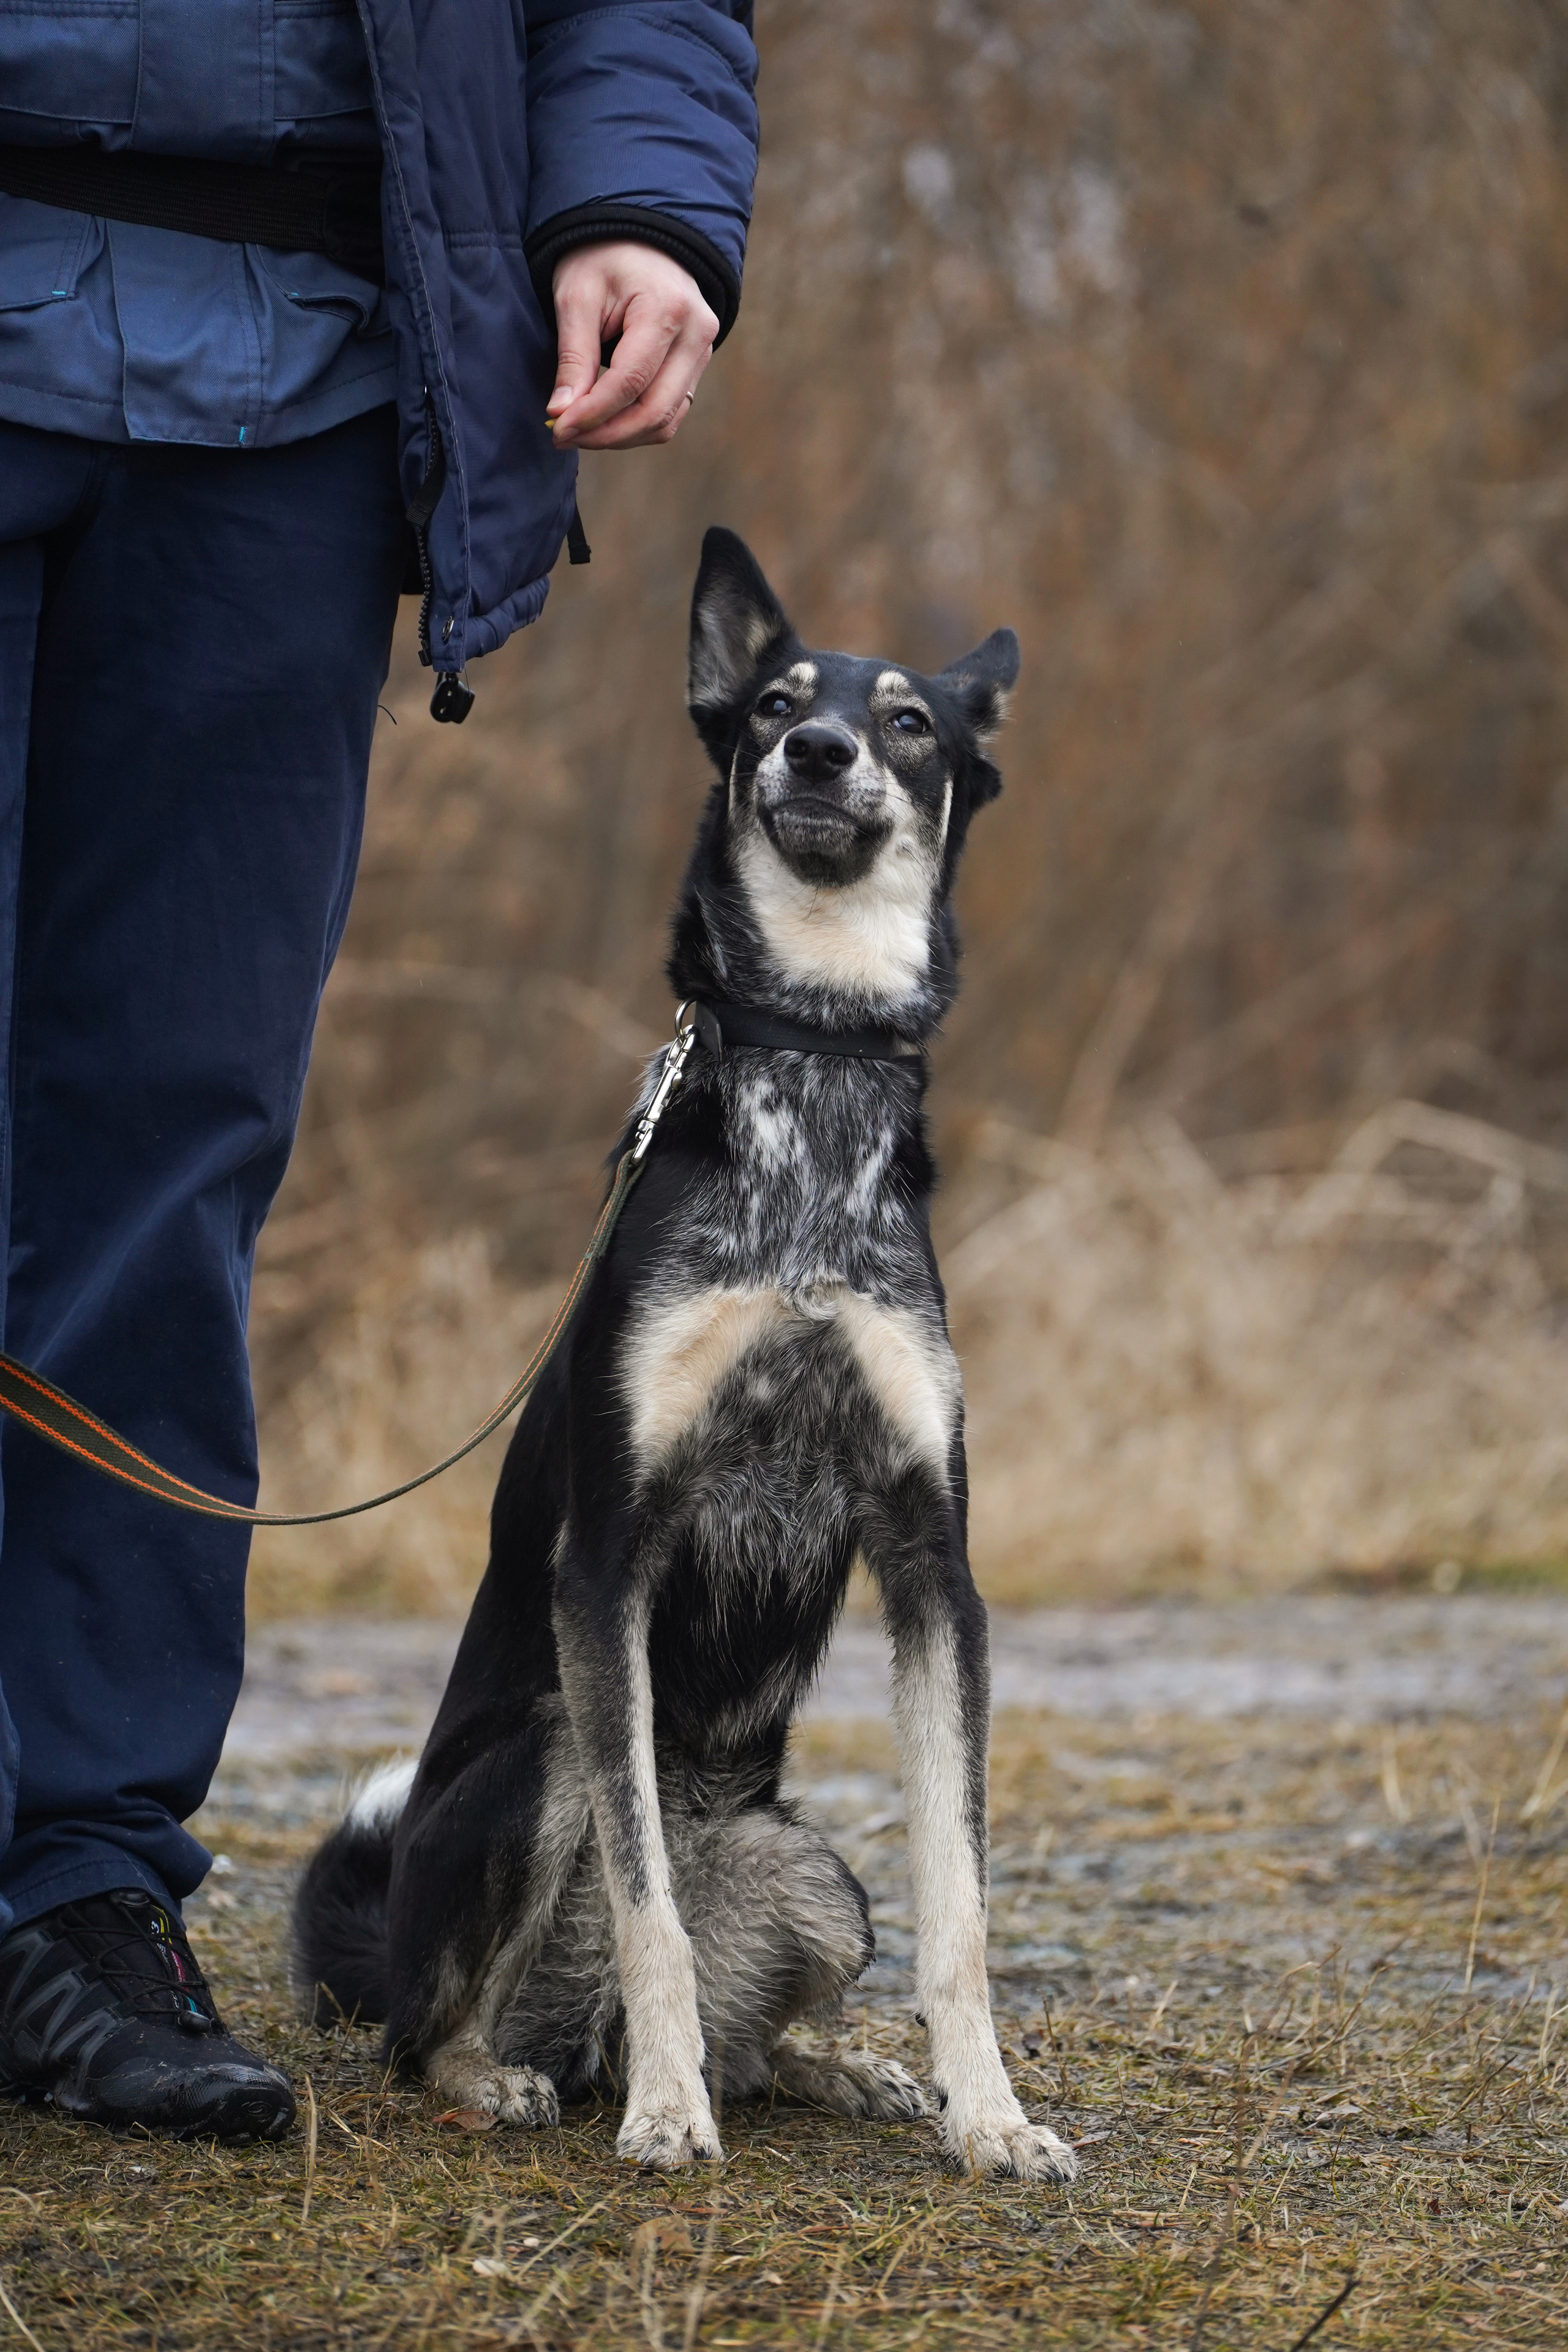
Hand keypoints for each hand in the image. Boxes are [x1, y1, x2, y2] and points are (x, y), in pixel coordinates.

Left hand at [547, 242, 717, 450]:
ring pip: (665, 420)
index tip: (558, 429)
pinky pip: (670, 412)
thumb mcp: (578, 297)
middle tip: (564, 438)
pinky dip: (637, 426)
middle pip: (654, 410)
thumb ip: (573, 357)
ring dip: (621, 436)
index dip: (593, 414)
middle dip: (606, 434)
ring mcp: (703, 351)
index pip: (630, 382)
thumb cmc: (603, 258)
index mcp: (667, 309)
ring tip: (580, 433)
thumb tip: (561, 413)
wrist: (639, 237)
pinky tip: (604, 423)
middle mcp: (696, 334)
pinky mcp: (697, 365)